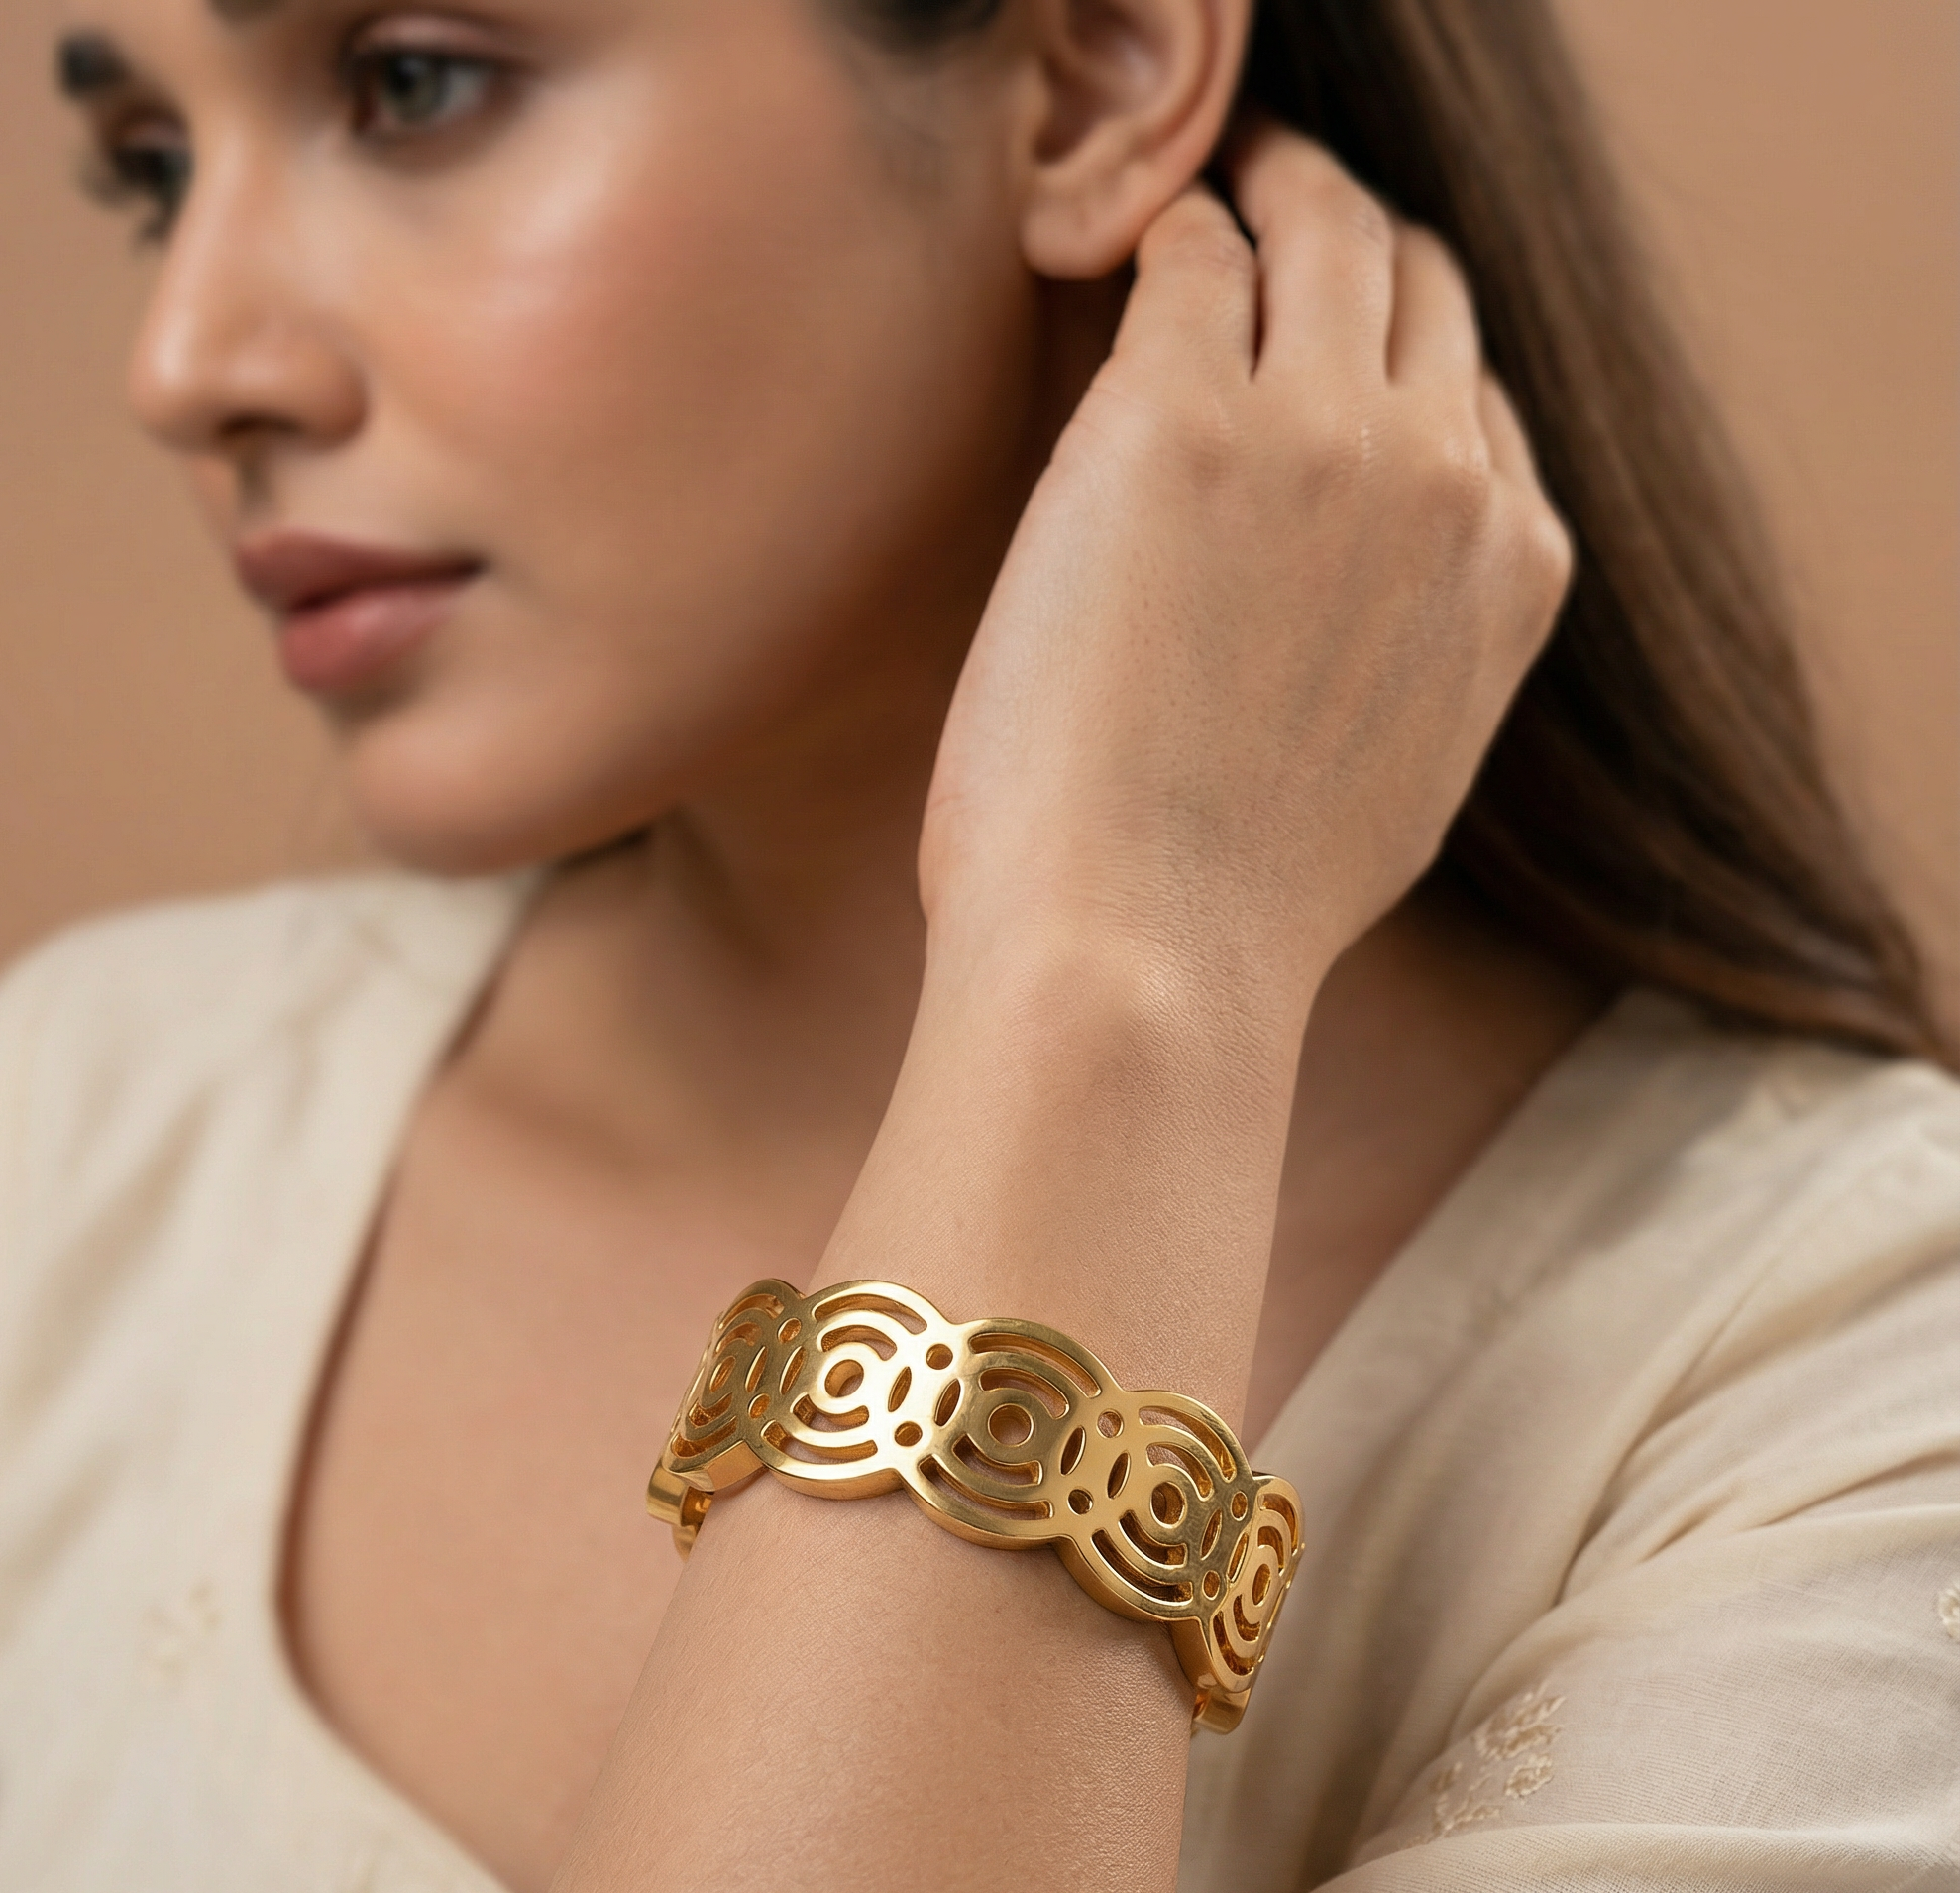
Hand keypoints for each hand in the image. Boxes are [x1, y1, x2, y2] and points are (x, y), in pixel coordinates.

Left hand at [919, 123, 1571, 1033]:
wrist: (1146, 954)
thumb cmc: (1229, 911)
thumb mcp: (1394, 785)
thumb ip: (1415, 663)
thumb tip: (1362, 624)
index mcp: (1512, 570)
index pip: (1474, 397)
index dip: (1404, 358)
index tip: (1340, 346)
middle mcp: (1444, 477)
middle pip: (1420, 285)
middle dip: (1355, 236)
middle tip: (1285, 207)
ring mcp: (1323, 434)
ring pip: (1328, 233)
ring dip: (1277, 189)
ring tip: (1221, 191)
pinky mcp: (1183, 416)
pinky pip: (1193, 256)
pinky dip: (1171, 237)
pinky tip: (1128, 254)